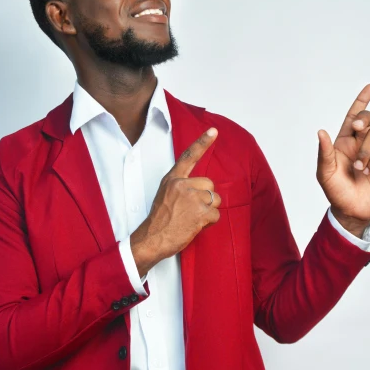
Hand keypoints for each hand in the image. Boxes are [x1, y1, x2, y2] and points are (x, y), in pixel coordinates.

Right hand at [130, 128, 221, 276]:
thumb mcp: (165, 195)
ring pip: (215, 199)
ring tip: (192, 218)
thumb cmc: (159, 221)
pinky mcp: (200, 212)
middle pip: (210, 183)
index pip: (189, 157)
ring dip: (208, 211)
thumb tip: (200, 188)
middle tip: (191, 210)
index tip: (213, 131)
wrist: (153, 238)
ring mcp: (192, 198)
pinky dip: (209, 222)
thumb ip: (181, 187)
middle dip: (206, 198)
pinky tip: (195, 226)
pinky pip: (216, 215)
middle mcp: (182, 185)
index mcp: (172, 179)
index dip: (202, 143)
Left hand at [317, 84, 369, 228]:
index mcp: (343, 142)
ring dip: (367, 149)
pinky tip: (369, 171)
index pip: (353, 117)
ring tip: (359, 167)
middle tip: (358, 129)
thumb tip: (321, 131)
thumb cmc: (334, 190)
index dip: (361, 101)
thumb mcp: (324, 172)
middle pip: (368, 119)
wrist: (350, 210)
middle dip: (365, 118)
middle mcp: (359, 144)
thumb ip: (324, 152)